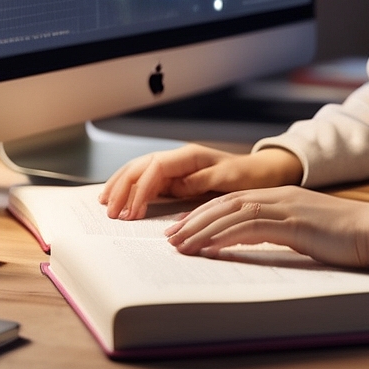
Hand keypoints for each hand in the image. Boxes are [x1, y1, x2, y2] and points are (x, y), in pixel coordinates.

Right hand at [99, 145, 302, 220]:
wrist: (262, 173)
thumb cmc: (250, 176)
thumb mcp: (231, 179)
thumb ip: (203, 181)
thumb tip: (176, 186)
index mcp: (190, 156)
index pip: (155, 167)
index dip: (141, 188)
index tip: (133, 211)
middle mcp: (179, 159)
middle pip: (140, 167)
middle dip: (122, 188)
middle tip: (111, 212)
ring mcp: (176, 169)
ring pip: (139, 171)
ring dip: (121, 186)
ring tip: (105, 204)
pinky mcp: (176, 179)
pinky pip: (147, 182)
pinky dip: (130, 189)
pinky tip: (119, 198)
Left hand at [165, 187, 368, 270]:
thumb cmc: (344, 237)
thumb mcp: (304, 231)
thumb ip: (278, 231)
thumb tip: (253, 244)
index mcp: (280, 196)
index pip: (232, 200)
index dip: (204, 213)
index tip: (182, 228)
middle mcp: (279, 196)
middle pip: (225, 203)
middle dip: (193, 220)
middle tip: (169, 237)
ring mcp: (286, 207)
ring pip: (232, 213)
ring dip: (202, 230)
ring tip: (180, 245)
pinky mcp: (294, 223)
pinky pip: (251, 228)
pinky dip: (225, 237)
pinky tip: (209, 248)